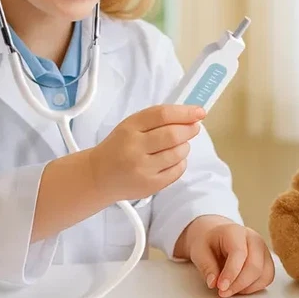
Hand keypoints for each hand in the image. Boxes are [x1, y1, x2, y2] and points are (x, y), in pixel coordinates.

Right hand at [88, 104, 204, 203]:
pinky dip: (180, 162)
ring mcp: (143, 169)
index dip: (185, 112)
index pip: (162, 115)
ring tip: (177, 146)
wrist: (99, 176)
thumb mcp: (130, 126)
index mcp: (129, 128)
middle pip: (173, 135)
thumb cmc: (119, 147)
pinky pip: (177, 171)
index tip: (199, 112)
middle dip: (189, 130)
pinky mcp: (150, 186)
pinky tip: (171, 160)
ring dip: (184, 147)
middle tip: (193, 128)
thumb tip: (190, 115)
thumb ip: (157, 119)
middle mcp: (135, 148)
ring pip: (178, 153)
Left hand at [183, 217, 274, 296]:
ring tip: (230, 289)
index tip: (221, 287)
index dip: (231, 273)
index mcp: (235, 232)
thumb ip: (206, 266)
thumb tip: (213, 283)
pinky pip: (267, 278)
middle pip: (255, 266)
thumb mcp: (198, 250)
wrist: (217, 237)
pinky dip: (254, 287)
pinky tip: (240, 287)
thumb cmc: (209, 242)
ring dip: (247, 287)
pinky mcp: (267, 261)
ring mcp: (263, 250)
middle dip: (239, 284)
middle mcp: (254, 239)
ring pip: (264, 274)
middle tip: (223, 292)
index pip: (239, 253)